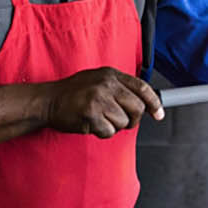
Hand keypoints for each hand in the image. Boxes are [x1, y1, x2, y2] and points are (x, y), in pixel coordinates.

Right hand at [42, 67, 164, 137]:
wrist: (48, 101)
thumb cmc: (73, 94)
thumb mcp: (98, 81)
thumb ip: (120, 88)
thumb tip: (144, 102)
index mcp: (111, 75)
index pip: (142, 87)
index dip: (154, 103)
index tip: (159, 114)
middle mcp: (106, 85)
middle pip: (137, 108)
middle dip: (133, 119)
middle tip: (121, 121)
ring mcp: (98, 99)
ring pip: (124, 122)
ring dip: (114, 126)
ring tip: (99, 119)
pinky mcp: (91, 115)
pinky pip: (109, 132)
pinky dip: (102, 132)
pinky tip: (91, 124)